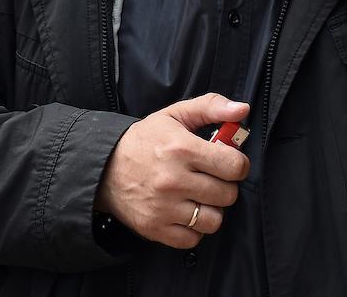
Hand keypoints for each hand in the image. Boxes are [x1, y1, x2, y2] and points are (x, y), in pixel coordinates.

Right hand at [96, 93, 249, 248]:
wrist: (104, 167)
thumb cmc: (146, 140)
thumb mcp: (176, 114)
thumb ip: (212, 106)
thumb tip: (242, 110)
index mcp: (181, 148)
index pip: (234, 166)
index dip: (238, 164)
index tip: (229, 162)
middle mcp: (173, 180)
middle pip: (227, 195)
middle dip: (225, 186)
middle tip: (212, 178)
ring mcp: (163, 207)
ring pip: (214, 220)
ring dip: (212, 209)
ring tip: (200, 196)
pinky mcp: (155, 228)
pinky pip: (193, 239)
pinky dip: (194, 228)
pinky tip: (186, 211)